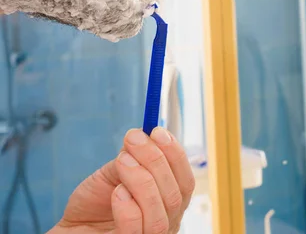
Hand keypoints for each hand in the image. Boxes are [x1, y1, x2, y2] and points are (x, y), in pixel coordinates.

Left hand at [50, 128, 195, 233]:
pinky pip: (135, 229)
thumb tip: (142, 136)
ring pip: (160, 213)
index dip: (175, 155)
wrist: (71, 229)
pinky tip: (117, 192)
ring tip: (122, 161)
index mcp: (169, 204)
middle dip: (156, 160)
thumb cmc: (95, 205)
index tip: (157, 131)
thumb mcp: (114, 175)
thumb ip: (131, 159)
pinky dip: (128, 207)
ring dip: (142, 180)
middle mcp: (167, 223)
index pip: (185, 181)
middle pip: (175, 194)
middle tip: (133, 139)